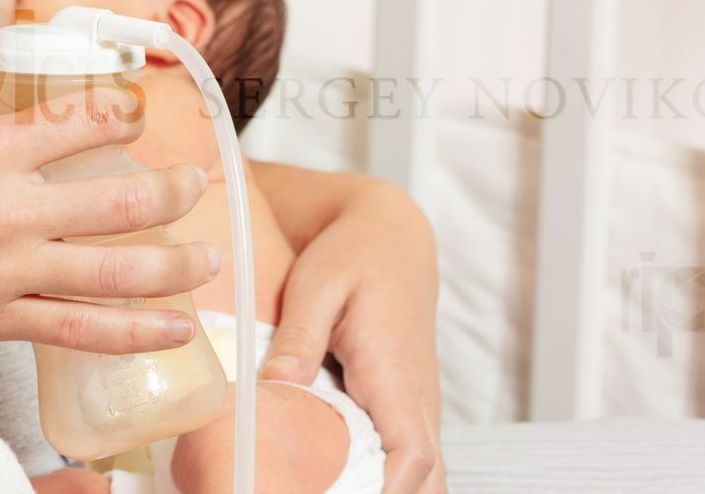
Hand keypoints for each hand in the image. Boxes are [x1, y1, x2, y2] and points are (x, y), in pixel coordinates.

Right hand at [0, 90, 219, 352]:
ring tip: (209, 258)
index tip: (140, 111)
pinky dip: (132, 333)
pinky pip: (76, 330)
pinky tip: (171, 330)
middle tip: (198, 182)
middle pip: (123, 199)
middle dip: (176, 190)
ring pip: (114, 272)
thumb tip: (30, 101)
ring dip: (175, 266)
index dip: (128, 111)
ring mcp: (1, 271)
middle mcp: (6, 210)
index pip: (89, 119)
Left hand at [258, 180, 443, 493]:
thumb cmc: (353, 254)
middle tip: (321, 493)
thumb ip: (301, 335)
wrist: (390, 235)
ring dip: (387, 490)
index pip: (413, 453)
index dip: (387, 491)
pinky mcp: (407, 405)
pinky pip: (408, 457)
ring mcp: (417, 404)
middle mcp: (417, 397)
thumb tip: (278, 384)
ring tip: (323, 488)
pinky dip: (386, 478)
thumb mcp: (317, 283)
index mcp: (395, 372)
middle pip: (426, 479)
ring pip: (423, 474)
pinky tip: (336, 479)